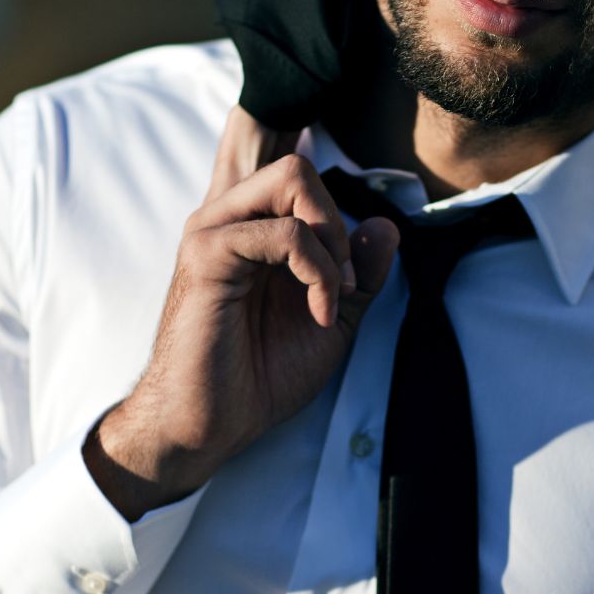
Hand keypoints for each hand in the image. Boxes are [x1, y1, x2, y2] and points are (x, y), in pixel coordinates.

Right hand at [84, 107, 397, 520]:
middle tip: (341, 280)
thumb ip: (358, 271)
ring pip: (292, 180)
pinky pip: (283, 232)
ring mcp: (212, 230)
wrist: (212, 426)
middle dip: (335, 219)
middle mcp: (227, 218)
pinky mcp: (206, 254)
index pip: (298, 175)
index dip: (336, 214)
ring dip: (330, 243)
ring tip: (330, 297)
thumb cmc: (262, 373)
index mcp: (251, 227)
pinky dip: (317, 270)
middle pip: (297, 167)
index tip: (348, 278)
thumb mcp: (332, 315)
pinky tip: (319, 312)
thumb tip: (386, 224)